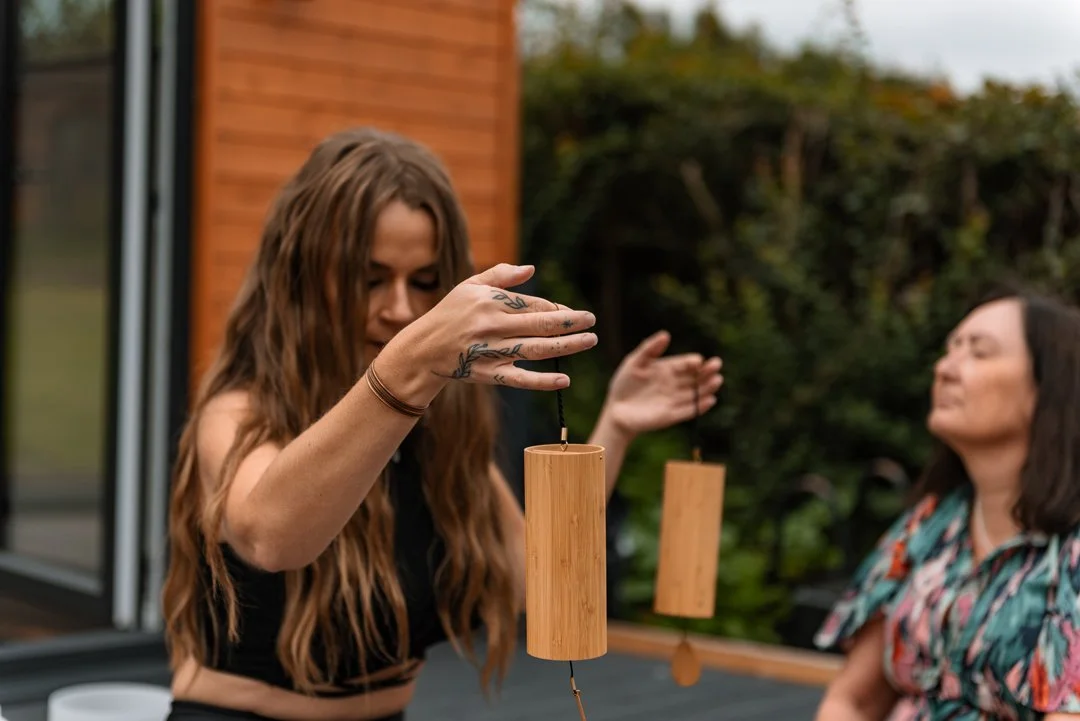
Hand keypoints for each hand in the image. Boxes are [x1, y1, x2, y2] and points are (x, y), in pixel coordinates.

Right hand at [398, 263, 597, 390]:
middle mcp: (493, 326)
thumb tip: (531, 269)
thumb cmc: (450, 314)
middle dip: (570, 322)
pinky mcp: (488, 374)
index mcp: (491, 301)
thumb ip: (501, 275)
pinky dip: (542, 381)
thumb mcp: (469, 286)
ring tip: (590, 341)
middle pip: (540, 324)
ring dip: (566, 346)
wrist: (422, 349)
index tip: (572, 313)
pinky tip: (564, 379)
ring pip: (536, 349)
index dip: (557, 308)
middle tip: (592, 321)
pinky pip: (519, 379)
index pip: (533, 304)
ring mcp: (491, 351)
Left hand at [601, 330, 722, 436]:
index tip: (697, 361)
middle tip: (716, 365)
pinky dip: (700, 406)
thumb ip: (649, 349)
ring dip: (707, 387)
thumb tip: (666, 334)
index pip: (686, 364)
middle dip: (707, 371)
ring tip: (717, 380)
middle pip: (696, 377)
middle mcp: (675, 384)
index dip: (693, 362)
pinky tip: (710, 400)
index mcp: (668, 369)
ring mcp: (675, 400)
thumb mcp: (634, 362)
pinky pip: (690, 411)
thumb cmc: (625, 383)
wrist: (617, 410)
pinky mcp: (672, 415)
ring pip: (696, 393)